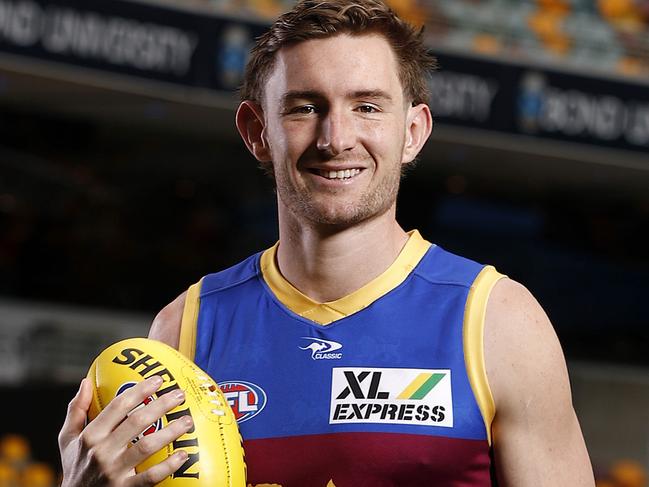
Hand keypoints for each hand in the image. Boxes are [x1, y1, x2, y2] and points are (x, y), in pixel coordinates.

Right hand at [58, 376, 192, 486]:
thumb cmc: (75, 467)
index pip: (118, 406)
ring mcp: (114, 472)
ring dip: (170, 432)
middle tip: (179, 395)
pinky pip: (150, 477)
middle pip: (136, 422)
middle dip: (161, 405)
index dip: (139, 390)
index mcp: (90, 436)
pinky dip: (168, 466)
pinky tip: (183, 455)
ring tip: (187, 420)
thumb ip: (76, 411)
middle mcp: (102, 452)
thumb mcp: (67, 439)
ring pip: (146, 447)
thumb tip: (86, 382)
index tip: (158, 380)